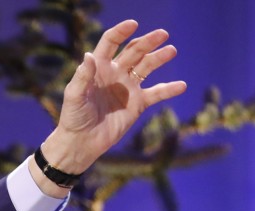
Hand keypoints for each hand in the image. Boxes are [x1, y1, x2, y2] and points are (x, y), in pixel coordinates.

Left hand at [34, 19, 186, 194]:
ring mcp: (128, 88)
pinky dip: (169, 89)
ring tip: (171, 50)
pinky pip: (156, 93)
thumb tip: (89, 56)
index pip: (111, 43)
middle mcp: (115, 74)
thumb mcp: (74, 96)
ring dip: (159, 58)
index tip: (133, 24)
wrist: (82, 142)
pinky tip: (181, 85)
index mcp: (99, 67)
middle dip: (148, 42)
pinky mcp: (137, 104)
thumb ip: (82, 76)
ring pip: (147, 67)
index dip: (121, 32)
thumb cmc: (73, 117)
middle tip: (162, 34)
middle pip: (134, 51)